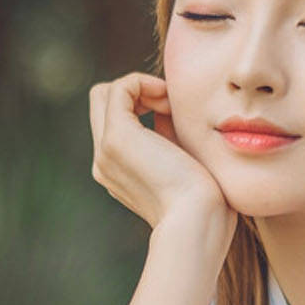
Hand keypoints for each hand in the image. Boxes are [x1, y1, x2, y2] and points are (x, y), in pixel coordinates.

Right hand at [88, 72, 233, 244]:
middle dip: (135, 93)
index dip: (140, 104)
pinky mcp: (117, 138)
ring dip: (141, 87)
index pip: (112, 121)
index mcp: (116, 171)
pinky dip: (144, 82)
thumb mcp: (181, 163)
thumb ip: (167, 137)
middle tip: (170, 106)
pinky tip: (168, 99)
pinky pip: (121, 88)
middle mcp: (103, 162)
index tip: (173, 113)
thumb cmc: (202, 201)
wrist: (198, 221)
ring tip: (170, 105)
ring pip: (105, 93)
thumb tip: (164, 109)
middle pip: (101, 104)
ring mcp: (106, 151)